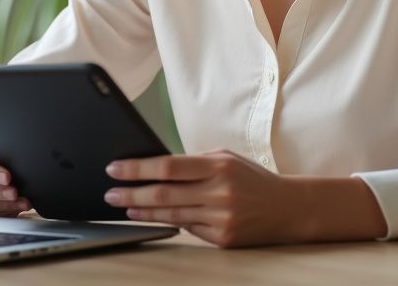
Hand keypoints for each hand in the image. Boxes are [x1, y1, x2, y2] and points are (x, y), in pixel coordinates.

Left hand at [102, 148, 309, 247]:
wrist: (288, 208)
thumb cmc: (252, 179)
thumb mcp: (227, 159)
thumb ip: (194, 162)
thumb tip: (154, 166)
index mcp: (219, 166)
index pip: (169, 166)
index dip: (138, 168)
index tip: (115, 168)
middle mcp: (220, 192)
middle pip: (164, 193)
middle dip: (131, 192)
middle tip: (109, 193)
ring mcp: (221, 217)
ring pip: (171, 214)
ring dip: (143, 210)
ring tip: (125, 205)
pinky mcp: (223, 238)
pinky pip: (187, 228)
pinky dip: (166, 221)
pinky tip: (151, 216)